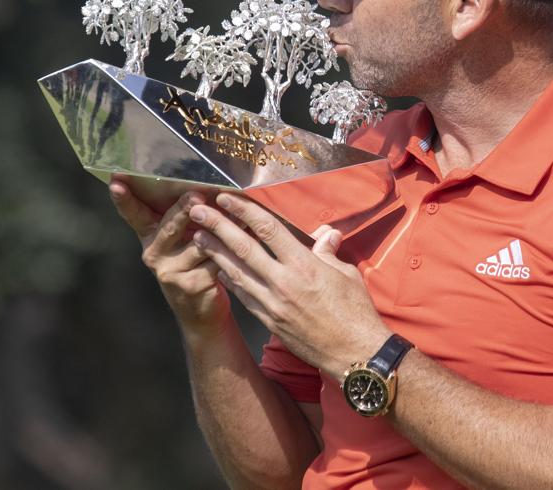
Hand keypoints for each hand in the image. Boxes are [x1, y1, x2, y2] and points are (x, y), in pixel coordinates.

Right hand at [108, 176, 230, 336]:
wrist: (199, 310)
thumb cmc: (192, 262)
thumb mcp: (180, 238)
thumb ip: (183, 215)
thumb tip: (205, 181)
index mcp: (150, 235)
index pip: (134, 214)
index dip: (124, 199)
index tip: (116, 181)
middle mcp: (154, 252)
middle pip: (170, 225)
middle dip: (184, 209)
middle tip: (195, 195)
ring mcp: (171, 270)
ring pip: (199, 242)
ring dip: (221, 225)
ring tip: (238, 210)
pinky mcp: (192, 284)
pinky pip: (217, 258)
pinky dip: (234, 245)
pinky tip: (249, 233)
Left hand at [188, 192, 390, 378]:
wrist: (353, 354)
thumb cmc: (355, 312)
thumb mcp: (346, 274)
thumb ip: (328, 252)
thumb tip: (326, 234)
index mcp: (304, 265)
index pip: (268, 229)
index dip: (244, 211)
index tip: (227, 198)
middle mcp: (283, 282)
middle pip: (243, 248)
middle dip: (217, 226)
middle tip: (197, 211)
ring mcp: (273, 303)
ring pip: (236, 272)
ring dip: (215, 252)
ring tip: (198, 236)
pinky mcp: (269, 320)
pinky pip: (243, 295)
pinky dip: (230, 279)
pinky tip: (219, 268)